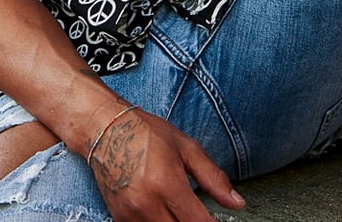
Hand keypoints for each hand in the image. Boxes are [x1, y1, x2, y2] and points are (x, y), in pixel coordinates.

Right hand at [88, 106, 244, 220]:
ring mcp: (131, 215)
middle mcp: (147, 204)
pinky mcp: (120, 219)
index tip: (218, 221)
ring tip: (180, 208)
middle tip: (198, 213)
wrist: (104, 129)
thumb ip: (213, 177)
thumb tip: (237, 203)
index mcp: (166, 184)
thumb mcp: (185, 147)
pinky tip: (164, 211)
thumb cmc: (146, 132)